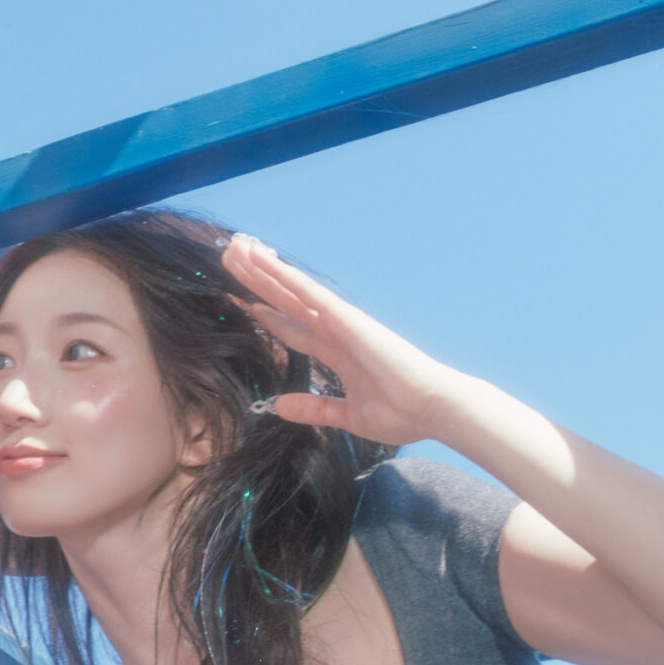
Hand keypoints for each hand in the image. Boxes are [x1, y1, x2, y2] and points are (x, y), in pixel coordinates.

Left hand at [222, 233, 472, 447]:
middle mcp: (335, 331)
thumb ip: (315, 409)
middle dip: (257, 283)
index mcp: (337, 352)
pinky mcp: (346, 318)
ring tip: (236, 248)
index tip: (244, 303)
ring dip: (263, 269)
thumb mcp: (347, 416)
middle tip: (231, 260)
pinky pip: (309, 293)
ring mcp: (340, 321)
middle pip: (285, 301)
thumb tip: (279, 407)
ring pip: (291, 289)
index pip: (293, 329)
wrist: (433, 409)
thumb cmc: (402, 414)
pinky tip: (263, 260)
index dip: (267, 316)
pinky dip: (285, 275)